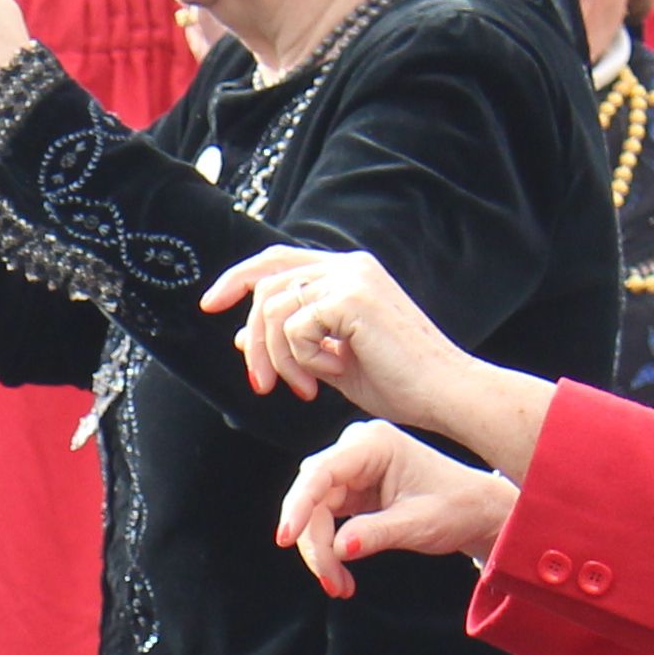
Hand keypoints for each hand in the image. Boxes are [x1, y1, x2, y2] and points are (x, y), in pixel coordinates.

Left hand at [209, 243, 553, 474]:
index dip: (237, 278)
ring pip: (273, 310)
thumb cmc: (399, 383)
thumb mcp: (331, 360)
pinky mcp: (350, 297)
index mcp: (348, 272)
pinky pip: (293, 327)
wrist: (443, 393)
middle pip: (265, 285)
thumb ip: (292, 342)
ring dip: (277, 358)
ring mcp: (351, 277)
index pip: (277, 261)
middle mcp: (349, 265)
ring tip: (304, 387)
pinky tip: (328, 374)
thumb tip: (241, 334)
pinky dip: (301, 359)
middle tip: (259, 382)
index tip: (209, 305)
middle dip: (252, 339)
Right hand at [276, 422, 520, 598]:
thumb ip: (377, 533)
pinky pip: (324, 518)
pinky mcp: (351, 489)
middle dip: (314, 541)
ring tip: (340, 585)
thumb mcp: (419, 524)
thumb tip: (338, 548)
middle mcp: (357, 450)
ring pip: (313, 510)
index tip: (285, 538)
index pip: (320, 473)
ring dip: (320, 550)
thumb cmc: (457, 507)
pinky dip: (328, 547)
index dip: (298, 506)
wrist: (477, 510)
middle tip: (332, 582)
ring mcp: (352, 469)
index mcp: (374, 444)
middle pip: (312, 495)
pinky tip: (340, 571)